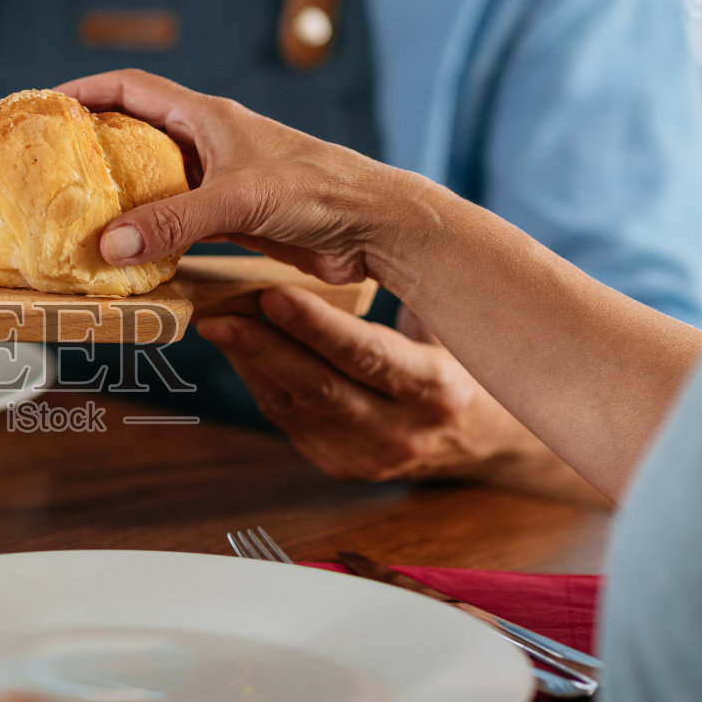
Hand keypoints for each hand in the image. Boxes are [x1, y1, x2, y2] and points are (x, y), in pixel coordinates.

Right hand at [56, 69, 441, 288]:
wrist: (375, 228)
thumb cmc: (319, 193)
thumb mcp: (238, 201)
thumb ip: (173, 222)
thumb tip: (109, 246)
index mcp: (208, 117)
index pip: (133, 88)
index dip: (87, 91)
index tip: (45, 107)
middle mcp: (211, 144)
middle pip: (136, 134)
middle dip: (93, 146)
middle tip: (50, 169)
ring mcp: (222, 182)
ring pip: (155, 181)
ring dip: (120, 196)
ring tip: (78, 215)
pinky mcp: (235, 220)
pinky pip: (177, 221)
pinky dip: (150, 233)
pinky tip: (130, 254)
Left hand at [199, 286, 608, 504]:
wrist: (485, 439)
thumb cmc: (463, 361)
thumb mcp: (451, 331)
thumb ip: (407, 300)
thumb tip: (342, 237)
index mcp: (438, 392)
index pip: (369, 358)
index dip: (317, 328)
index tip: (271, 295)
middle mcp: (401, 432)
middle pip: (320, 388)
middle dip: (263, 347)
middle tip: (219, 314)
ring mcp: (366, 456)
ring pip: (294, 405)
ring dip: (250, 362)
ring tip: (216, 322)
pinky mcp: (338, 464)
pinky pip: (288, 419)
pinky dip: (259, 381)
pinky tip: (239, 349)